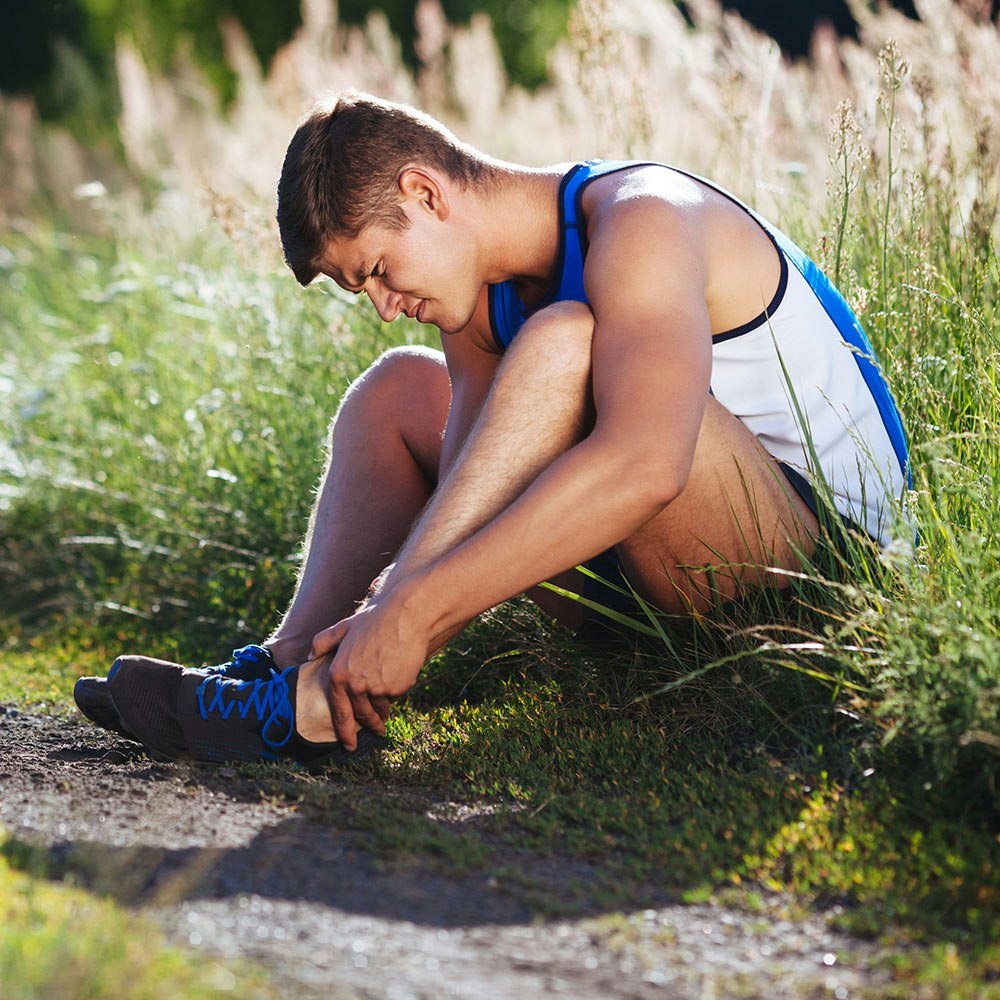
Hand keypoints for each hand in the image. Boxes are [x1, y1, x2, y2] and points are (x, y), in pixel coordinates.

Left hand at [309, 592, 430, 748]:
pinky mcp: (396, 688)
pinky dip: (396, 692)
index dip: (345, 731)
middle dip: (369, 725)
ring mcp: (376, 688)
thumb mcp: (344, 627)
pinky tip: (399, 678)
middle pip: (361, 715)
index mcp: (338, 674)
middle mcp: (354, 685)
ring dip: (383, 710)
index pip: (339, 712)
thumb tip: (309, 656)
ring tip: (388, 705)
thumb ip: (324, 642)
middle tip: (376, 731)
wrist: (406, 617)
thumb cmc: (375, 620)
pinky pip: (395, 697)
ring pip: (380, 708)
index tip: (349, 744)